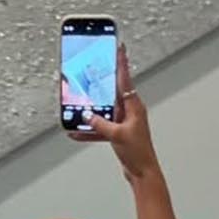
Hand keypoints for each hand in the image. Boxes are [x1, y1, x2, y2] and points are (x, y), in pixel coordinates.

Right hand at [72, 45, 159, 182]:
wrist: (143, 172)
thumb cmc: (138, 153)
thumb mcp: (117, 135)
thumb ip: (100, 123)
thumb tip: (87, 115)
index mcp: (134, 106)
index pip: (125, 78)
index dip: (121, 62)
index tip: (118, 46)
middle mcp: (129, 111)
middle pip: (111, 91)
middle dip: (100, 82)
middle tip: (91, 69)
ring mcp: (123, 122)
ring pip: (103, 109)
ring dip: (91, 109)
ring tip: (77, 103)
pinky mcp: (117, 133)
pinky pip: (100, 127)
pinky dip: (89, 130)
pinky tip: (76, 132)